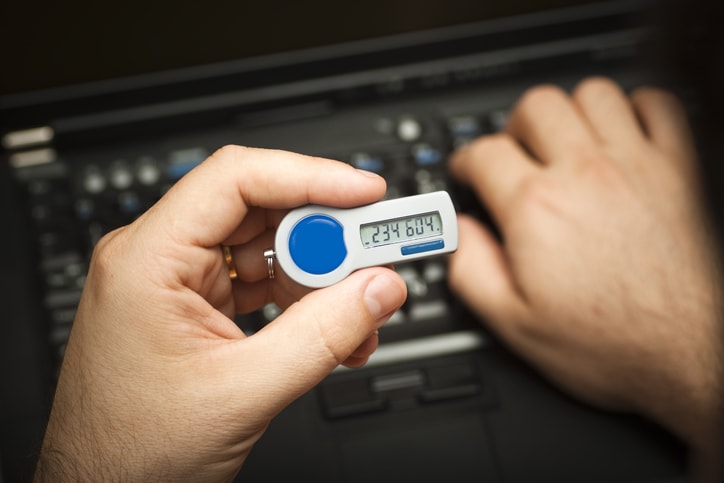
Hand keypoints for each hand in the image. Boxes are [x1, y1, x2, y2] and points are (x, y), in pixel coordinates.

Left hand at [35, 147, 406, 480]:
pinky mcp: (196, 306)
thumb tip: (379, 288)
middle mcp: (159, 259)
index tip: (366, 192)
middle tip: (375, 262)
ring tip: (357, 316)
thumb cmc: (131, 451)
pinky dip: (302, 302)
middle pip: (261, 213)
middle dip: (326, 238)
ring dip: (321, 278)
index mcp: (147, 259)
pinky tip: (331, 331)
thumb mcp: (242, 392)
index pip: (237, 179)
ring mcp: (178, 283)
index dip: (311, 176)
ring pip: (267, 249)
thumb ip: (322, 336)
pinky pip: (260, 283)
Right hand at [447, 78, 721, 456]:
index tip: (469, 171)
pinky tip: (621, 134)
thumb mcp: (514, 325)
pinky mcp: (677, 170)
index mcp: (537, 208)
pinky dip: (635, 108)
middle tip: (514, 154)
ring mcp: (634, 166)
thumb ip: (472, 270)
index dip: (466, 160)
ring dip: (570, 112)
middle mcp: (584, 175)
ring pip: (592, 93)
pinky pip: (657, 105)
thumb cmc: (610, 345)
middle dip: (514, 126)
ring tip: (564, 141)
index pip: (484, 152)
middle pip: (535, 106)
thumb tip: (459, 232)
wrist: (687, 356)